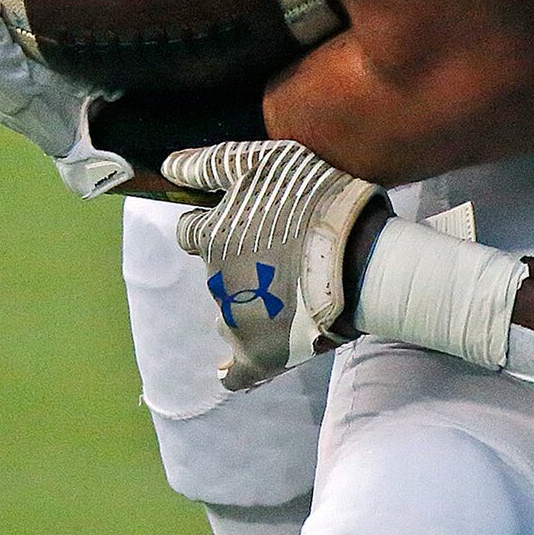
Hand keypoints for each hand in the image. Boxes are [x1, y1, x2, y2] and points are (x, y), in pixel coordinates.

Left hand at [169, 140, 389, 390]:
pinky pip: (235, 371)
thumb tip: (168, 166)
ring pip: (231, 311)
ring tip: (293, 292)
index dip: (217, 224)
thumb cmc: (317, 203)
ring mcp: (236, 321)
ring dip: (251, 301)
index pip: (192, 231)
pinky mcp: (260, 354)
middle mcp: (215, 281)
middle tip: (285, 252)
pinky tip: (231, 370)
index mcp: (211, 237)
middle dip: (241, 263)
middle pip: (216, 271)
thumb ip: (212, 165)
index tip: (246, 222)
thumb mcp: (264, 163)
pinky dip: (235, 369)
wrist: (364, 262)